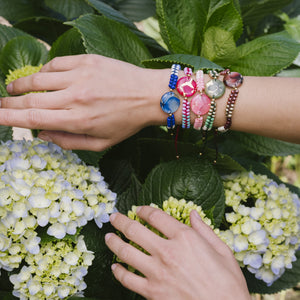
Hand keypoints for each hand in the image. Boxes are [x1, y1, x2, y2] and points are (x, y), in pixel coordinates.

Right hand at [1, 54, 167, 149]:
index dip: (8, 118)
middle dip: (8, 103)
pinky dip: (44, 71)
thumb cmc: (128, 122)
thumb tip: (44, 135)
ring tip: (13, 90)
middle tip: (0, 105)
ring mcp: (80, 75)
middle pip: (30, 99)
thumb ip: (70, 142)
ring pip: (38, 78)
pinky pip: (55, 64)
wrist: (150, 95)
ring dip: (21, 85)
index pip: (33, 118)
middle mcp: (75, 97)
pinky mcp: (86, 60)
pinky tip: (44, 77)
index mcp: (78, 120)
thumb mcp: (102, 143)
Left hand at [105, 206, 250, 299]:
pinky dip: (118, 272)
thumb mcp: (222, 250)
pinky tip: (114, 267)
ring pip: (126, 252)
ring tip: (108, 237)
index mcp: (185, 238)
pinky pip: (128, 279)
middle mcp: (167, 252)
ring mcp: (157, 273)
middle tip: (113, 217)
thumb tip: (192, 213)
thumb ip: (204, 229)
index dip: (144, 210)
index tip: (138, 209)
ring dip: (114, 242)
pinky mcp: (152, 293)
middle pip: (135, 230)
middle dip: (121, 221)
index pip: (156, 216)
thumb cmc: (227, 283)